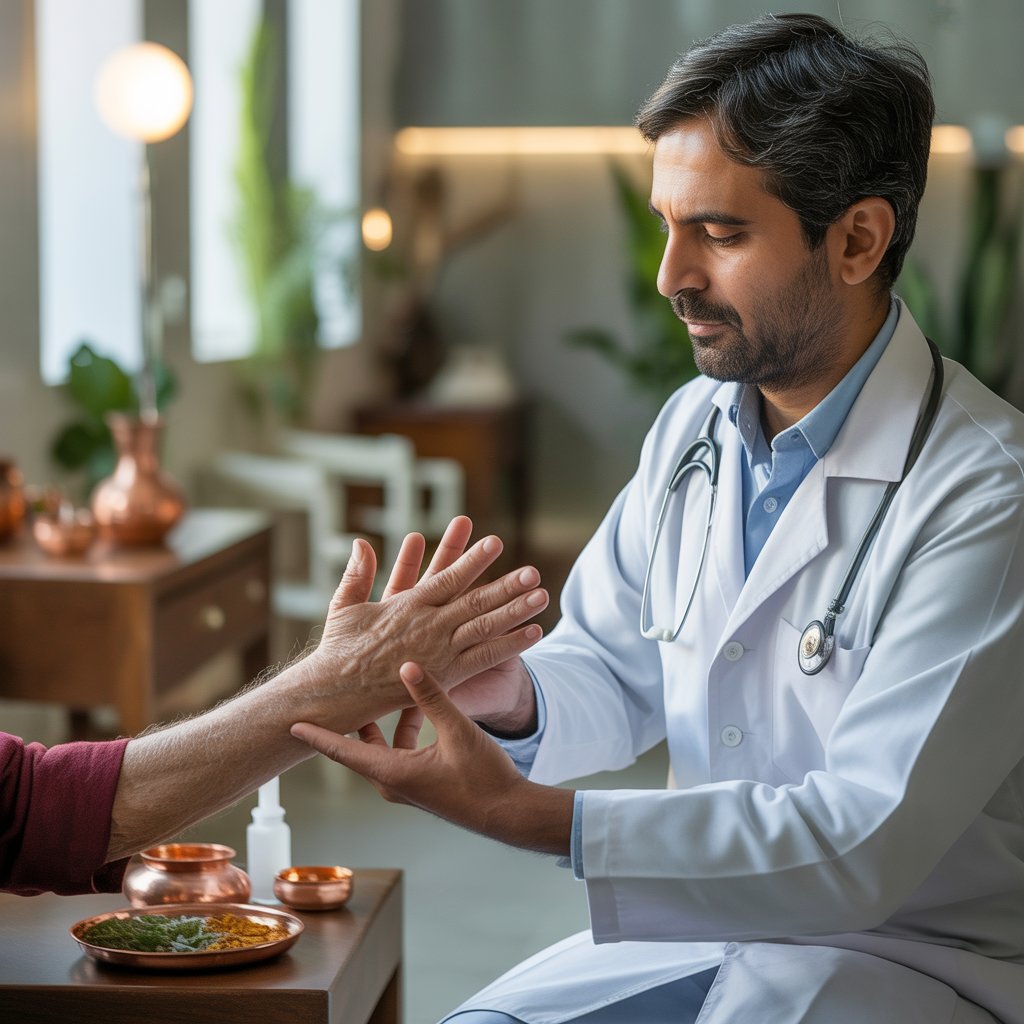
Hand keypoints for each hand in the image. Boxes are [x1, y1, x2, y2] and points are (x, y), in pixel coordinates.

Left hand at [291, 663, 573, 854]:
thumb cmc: (483, 778)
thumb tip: (405, 664)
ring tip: (377, 686)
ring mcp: (406, 783)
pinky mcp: (421, 780)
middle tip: (330, 694)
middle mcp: (392, 780)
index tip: (290, 723)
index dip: (317, 735)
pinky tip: (415, 704)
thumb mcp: (457, 730)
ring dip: (380, 718)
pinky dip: (401, 727)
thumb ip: (431, 696)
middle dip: (346, 719)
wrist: (508, 812)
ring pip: (380, 744)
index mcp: (393, 772)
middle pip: (357, 745)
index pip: (342, 751)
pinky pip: (399, 749)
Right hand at [300, 517, 548, 727]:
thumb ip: (358, 574)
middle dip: (506, 585)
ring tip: (542, 595)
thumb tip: (361, 543)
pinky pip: (484, 658)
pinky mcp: (446, 677)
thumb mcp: (345, 606)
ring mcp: (440, 652)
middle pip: (475, 601)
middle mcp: (429, 626)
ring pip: (485, 627)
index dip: (473, 561)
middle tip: (533, 571)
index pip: (449, 579)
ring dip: (515, 611)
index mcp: (409, 605)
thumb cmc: (339, 650)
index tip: (495, 543)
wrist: (335, 694)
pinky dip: (510, 645)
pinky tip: (534, 632)